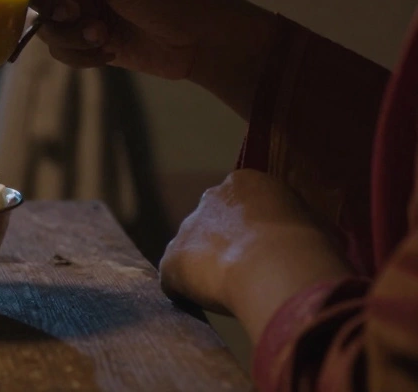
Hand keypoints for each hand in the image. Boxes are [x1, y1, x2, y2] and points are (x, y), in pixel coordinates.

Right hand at [13, 0, 278, 117]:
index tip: (52, 1)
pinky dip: (81, 54)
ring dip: (71, 38)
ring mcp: (84, 5)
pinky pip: (63, 48)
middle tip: (80, 16)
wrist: (205, 42)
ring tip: (102, 37)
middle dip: (57, 14)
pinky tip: (107, 51)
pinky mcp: (90, 36)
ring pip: (48, 26)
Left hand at [159, 170, 352, 339]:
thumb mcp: (319, 226)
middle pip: (213, 224)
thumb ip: (304, 227)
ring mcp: (187, 228)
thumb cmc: (309, 244)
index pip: (244, 205)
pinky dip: (187, 294)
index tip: (267, 251)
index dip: (255, 231)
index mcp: (246, 184)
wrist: (277, 264)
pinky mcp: (171, 259)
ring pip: (192, 251)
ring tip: (230, 294)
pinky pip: (175, 280)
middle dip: (226, 246)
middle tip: (248, 274)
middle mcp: (210, 198)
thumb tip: (315, 238)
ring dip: (206, 270)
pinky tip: (206, 307)